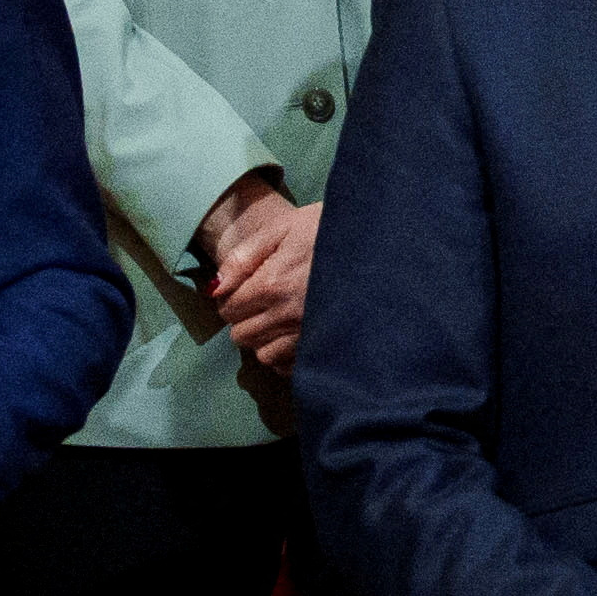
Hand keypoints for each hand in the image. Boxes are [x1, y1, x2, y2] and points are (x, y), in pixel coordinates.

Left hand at [209, 195, 326, 370]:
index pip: (228, 308)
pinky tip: (293, 338)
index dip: (232, 298)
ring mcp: (309, 333)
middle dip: (245, 320)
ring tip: (278, 320)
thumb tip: (214, 288)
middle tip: (262, 303)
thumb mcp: (284, 228)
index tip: (247, 289)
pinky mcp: (328, 345)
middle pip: (242, 335)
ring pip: (264, 355)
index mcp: (272, 284)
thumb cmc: (331, 229)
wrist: (382, 241)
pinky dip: (286, 357)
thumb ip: (243, 257)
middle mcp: (288, 314)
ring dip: (264, 339)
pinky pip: (292, 367)